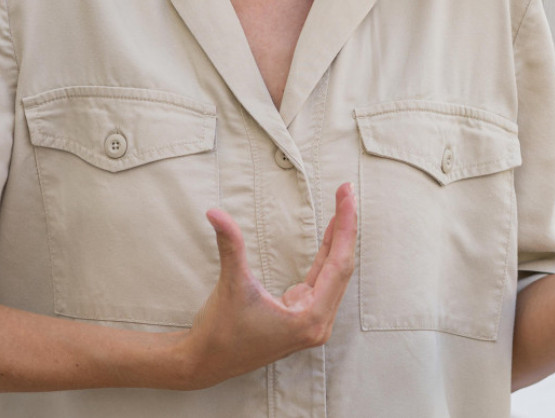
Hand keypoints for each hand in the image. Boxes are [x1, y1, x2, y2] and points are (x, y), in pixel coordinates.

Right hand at [177, 182, 356, 389]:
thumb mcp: (231, 285)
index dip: (344, 227)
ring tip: (343, 206)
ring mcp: (313, 322)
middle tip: (348, 191)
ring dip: (338, 241)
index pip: (338, 264)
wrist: (206, 362)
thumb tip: (215, 212)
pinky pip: (323, 281)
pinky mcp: (303, 317)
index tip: (347, 195)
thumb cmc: (220, 330)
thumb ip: (230, 246)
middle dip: (346, 227)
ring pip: (335, 274)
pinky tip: (332, 235)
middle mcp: (318, 323)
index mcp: (309, 318)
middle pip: (342, 267)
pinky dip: (327, 256)